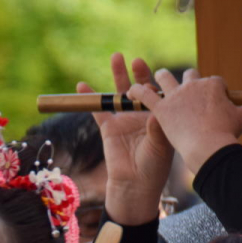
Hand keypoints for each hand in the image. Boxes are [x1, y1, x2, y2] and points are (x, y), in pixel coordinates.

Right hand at [78, 53, 174, 225]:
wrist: (135, 185)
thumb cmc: (153, 167)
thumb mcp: (160, 146)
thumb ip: (156, 128)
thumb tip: (156, 111)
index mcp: (158, 116)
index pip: (158, 94)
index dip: (156, 84)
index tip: (156, 79)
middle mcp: (142, 114)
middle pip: (139, 88)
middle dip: (139, 73)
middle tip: (137, 61)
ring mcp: (124, 119)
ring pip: (119, 93)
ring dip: (118, 75)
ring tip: (116, 57)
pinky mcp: (108, 127)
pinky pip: (98, 109)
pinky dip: (90, 98)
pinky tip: (82, 86)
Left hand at [130, 69, 241, 175]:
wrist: (208, 147)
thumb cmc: (226, 134)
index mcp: (214, 84)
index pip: (211, 82)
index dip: (211, 93)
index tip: (210, 104)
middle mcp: (194, 84)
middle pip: (188, 77)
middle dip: (186, 83)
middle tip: (183, 92)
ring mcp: (176, 94)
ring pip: (165, 79)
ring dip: (160, 79)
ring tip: (154, 80)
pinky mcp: (161, 107)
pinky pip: (146, 95)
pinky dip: (138, 92)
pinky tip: (130, 92)